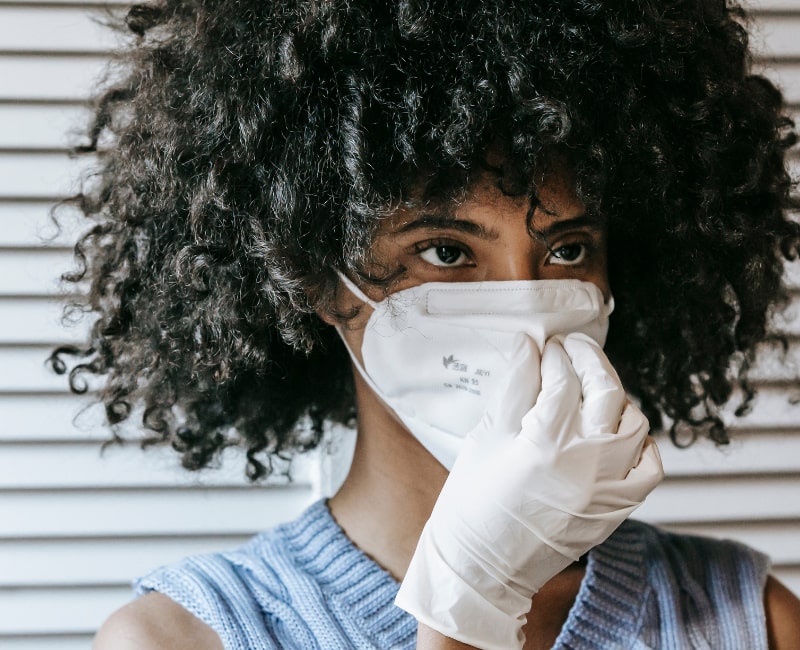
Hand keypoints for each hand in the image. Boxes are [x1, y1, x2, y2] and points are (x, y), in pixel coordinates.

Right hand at [395, 333, 662, 649]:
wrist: (484, 568)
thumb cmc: (473, 503)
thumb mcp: (485, 439)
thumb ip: (512, 389)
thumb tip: (527, 346)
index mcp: (542, 445)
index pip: (562, 379)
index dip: (553, 355)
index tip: (544, 346)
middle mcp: (584, 464)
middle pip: (606, 390)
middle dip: (590, 358)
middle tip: (573, 347)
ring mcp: (607, 489)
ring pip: (635, 423)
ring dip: (618, 396)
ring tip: (594, 389)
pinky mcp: (617, 510)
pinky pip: (649, 467)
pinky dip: (640, 443)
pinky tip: (617, 433)